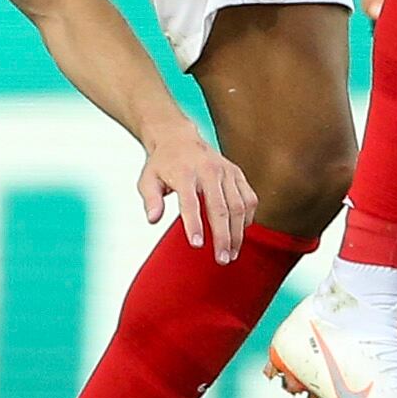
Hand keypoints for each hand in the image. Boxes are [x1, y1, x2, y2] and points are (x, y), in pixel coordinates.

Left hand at [139, 126, 257, 264]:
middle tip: (222, 260)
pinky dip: (247, 217)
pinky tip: (241, 233)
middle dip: (223, 237)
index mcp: (185, 173)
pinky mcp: (237, 173)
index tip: (197, 245)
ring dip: (238, 233)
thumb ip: (150, 199)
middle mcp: (209, 170)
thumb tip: (152, 219)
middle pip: (221, 208)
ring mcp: (226, 171)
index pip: (191, 202)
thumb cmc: (162, 163)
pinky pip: (249, 198)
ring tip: (232, 253)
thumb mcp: (147, 179)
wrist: (178, 138)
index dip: (194, 225)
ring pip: (239, 205)